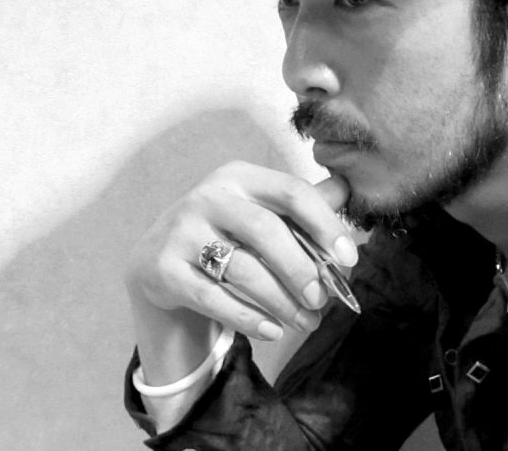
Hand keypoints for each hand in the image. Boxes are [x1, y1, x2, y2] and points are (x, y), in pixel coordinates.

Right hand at [124, 161, 357, 383]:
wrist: (158, 259)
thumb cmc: (226, 233)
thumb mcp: (260, 210)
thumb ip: (302, 205)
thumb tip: (349, 189)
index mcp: (240, 177)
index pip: (292, 192)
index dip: (325, 225)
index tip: (348, 259)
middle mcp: (208, 197)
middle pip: (266, 231)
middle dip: (301, 270)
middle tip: (322, 300)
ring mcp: (181, 232)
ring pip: (242, 269)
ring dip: (281, 301)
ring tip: (305, 322)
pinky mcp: (164, 270)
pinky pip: (213, 299)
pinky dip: (248, 318)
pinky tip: (272, 331)